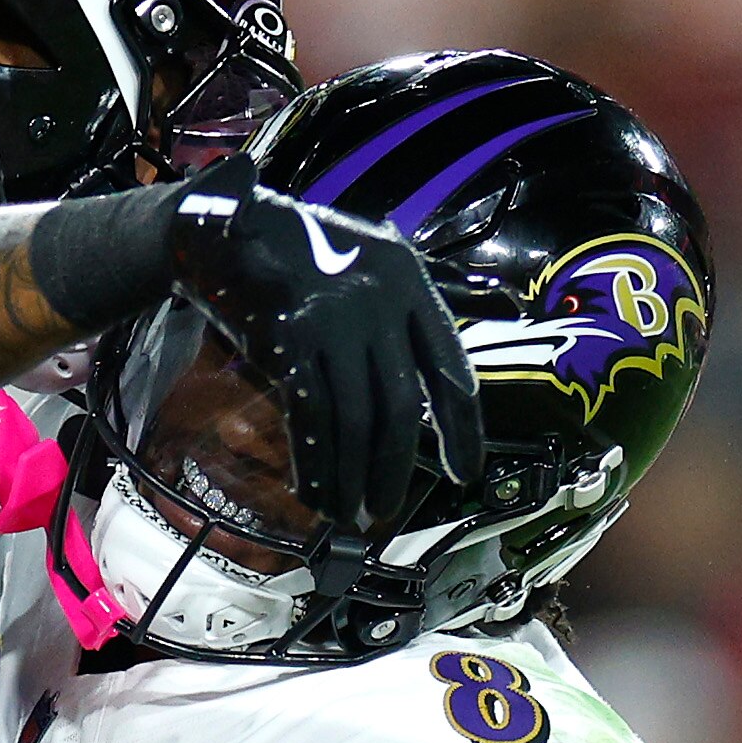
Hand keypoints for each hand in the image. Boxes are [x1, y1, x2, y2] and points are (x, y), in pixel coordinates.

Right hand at [161, 155, 482, 539]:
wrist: (230, 230)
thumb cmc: (315, 247)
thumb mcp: (388, 256)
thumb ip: (450, 284)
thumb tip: (511, 305)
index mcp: (411, 283)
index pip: (450, 370)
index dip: (461, 429)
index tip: (466, 472)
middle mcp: (377, 302)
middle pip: (400, 408)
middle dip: (394, 469)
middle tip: (387, 510)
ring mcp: (331, 322)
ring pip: (354, 421)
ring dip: (352, 478)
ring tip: (349, 513)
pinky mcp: (287, 340)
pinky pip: (310, 417)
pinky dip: (315, 464)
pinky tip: (315, 494)